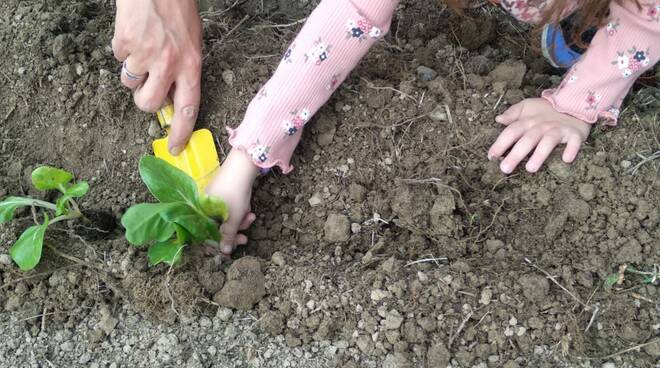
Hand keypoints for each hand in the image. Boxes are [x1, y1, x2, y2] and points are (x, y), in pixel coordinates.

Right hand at [112, 0, 201, 154]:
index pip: (188, 108)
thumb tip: (171, 97)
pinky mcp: (125, 43)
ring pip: (129, 82)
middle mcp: (169, 63)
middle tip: (146, 85)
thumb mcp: (192, 43)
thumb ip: (183, 71)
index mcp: (191, 65)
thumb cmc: (177, 9)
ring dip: (132, 70)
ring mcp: (145, 54)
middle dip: (143, 99)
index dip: (181, 131)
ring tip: (142, 47)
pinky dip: (123, 49)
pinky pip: (118, 58)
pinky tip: (134, 33)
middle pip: (148, 104)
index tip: (176, 147)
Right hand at [205, 149, 258, 254]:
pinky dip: (240, 210)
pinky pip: (231, 207)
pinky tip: (248, 208)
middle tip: (245, 238)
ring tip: (251, 217)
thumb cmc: (234, 193)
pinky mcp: (224, 192)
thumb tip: (225, 252)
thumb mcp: (233, 218)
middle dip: (234, 232)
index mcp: (201, 212)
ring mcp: (214, 198)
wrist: (242, 167)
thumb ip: (228, 236)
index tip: (232, 246)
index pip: (207, 233)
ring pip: (227, 217)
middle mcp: (204, 205)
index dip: (220, 242)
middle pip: (218, 226)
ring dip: (240, 220)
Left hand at [488, 98, 591, 173]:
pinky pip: (574, 141)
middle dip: (516, 154)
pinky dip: (571, 149)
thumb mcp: (527, 107)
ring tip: (530, 169)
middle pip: (528, 139)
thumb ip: (513, 113)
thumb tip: (498, 119)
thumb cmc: (546, 110)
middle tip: (505, 169)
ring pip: (548, 141)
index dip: (501, 143)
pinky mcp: (575, 133)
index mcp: (528, 121)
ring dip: (540, 154)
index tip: (491, 156)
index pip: (512, 131)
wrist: (574, 102)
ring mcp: (559, 129)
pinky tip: (566, 160)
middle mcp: (542, 125)